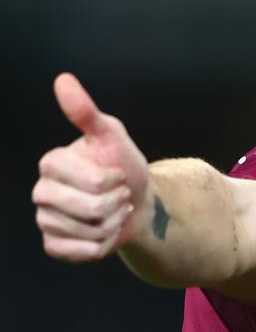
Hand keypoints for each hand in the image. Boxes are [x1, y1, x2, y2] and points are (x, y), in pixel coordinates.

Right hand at [33, 73, 148, 262]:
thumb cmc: (124, 166)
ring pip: (91, 231)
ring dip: (114, 222)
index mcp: (52, 162)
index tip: (115, 173)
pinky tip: (104, 231)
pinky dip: (105, 244)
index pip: (93, 181)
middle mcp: (42, 191)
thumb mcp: (113, 136)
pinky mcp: (54, 245)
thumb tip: (63, 79)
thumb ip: (87, 113)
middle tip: (118, 194)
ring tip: (113, 211)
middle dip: (118, 202)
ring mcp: (45, 220)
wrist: (137, 201)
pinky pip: (84, 252)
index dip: (115, 180)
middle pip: (93, 209)